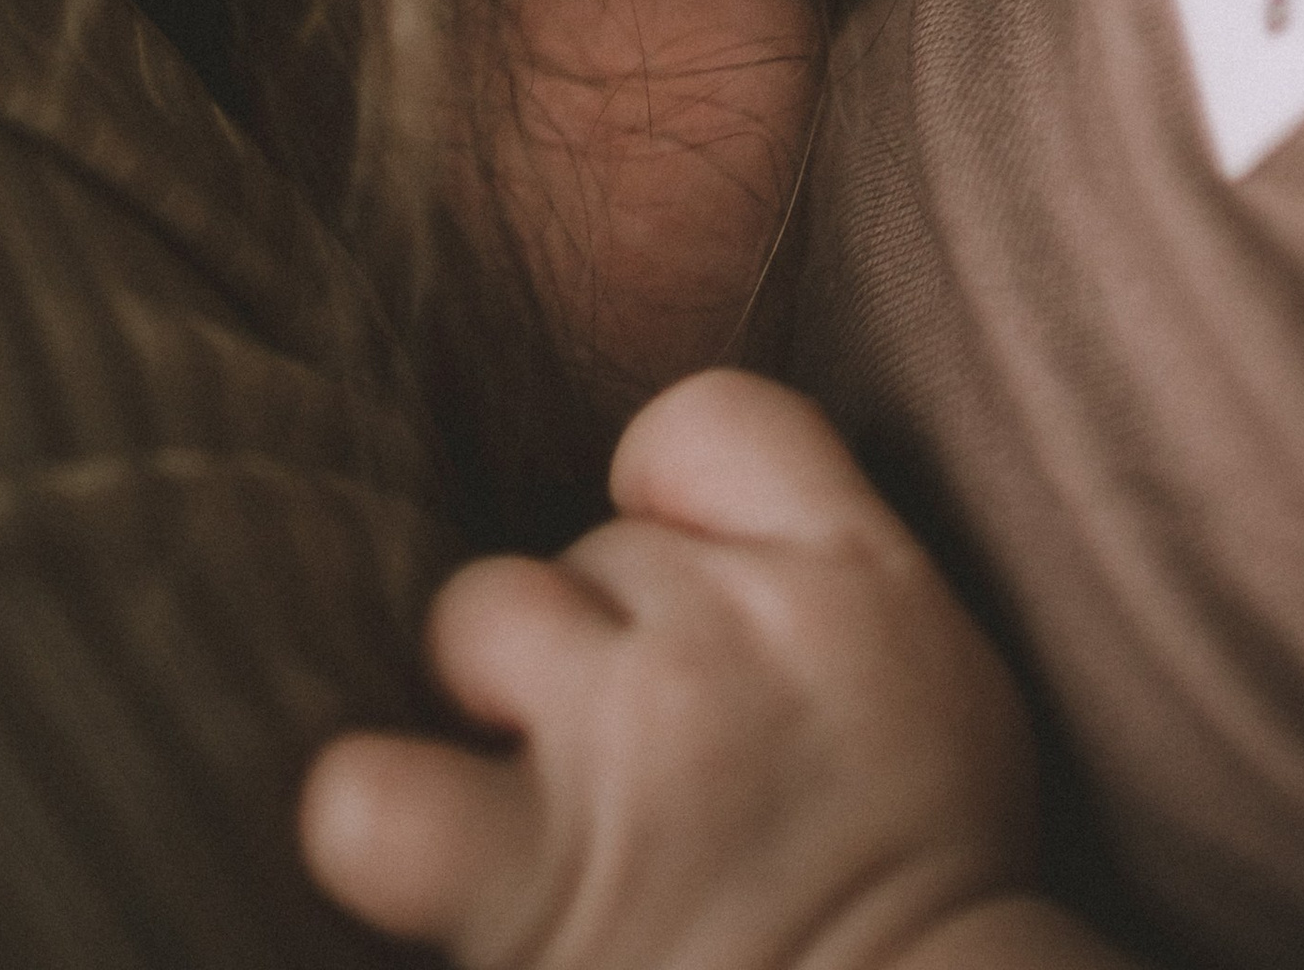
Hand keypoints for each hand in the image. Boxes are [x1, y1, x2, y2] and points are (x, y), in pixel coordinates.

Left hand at [301, 370, 1043, 969]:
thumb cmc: (923, 883)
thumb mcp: (935, 664)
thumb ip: (820, 552)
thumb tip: (670, 511)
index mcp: (847, 576)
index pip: (701, 420)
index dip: (667, 497)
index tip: (687, 589)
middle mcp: (724, 638)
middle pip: (591, 548)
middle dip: (604, 641)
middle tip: (658, 769)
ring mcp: (620, 752)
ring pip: (479, 615)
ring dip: (498, 697)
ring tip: (550, 803)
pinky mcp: (527, 881)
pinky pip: (368, 799)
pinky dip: (379, 816)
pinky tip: (424, 849)